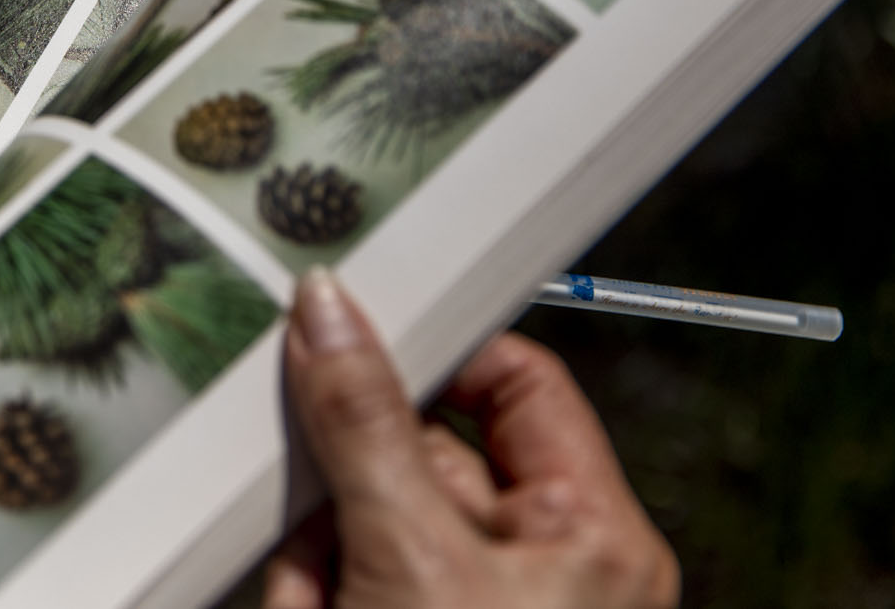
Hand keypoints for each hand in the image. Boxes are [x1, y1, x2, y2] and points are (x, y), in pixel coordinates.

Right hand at [265, 269, 678, 608]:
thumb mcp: (410, 556)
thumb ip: (363, 427)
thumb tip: (329, 315)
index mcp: (590, 536)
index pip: (519, 385)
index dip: (436, 351)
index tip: (357, 328)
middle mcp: (542, 568)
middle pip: (418, 454)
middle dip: (346, 480)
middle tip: (304, 478)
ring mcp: (472, 605)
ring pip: (367, 519)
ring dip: (316, 549)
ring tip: (315, 598)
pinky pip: (343, 578)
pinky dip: (310, 596)